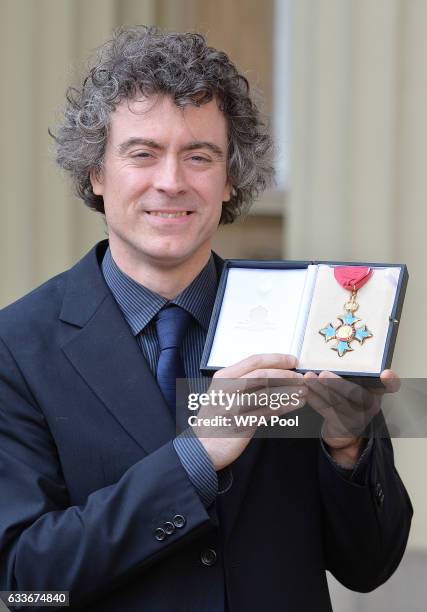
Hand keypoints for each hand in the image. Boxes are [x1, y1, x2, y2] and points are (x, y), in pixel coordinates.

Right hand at [194, 354, 304, 470]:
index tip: (292, 360)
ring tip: (303, 390)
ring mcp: (234, 405)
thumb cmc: (215, 420)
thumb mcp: (222, 394)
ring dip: (289, 390)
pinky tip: (296, 404)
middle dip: (286, 374)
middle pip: (263, 374)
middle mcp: (227, 388)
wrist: (203, 448)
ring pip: (268, 392)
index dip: (276, 359)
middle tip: (301, 377)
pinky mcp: (242, 423)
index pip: (253, 361)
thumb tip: (272, 373)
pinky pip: (269, 411)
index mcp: (223, 377)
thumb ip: (241, 382)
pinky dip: (286, 406)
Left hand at [304, 369, 399, 466]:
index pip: (391, 386)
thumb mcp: (357, 386)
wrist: (344, 429)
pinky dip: (314, 399)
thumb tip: (330, 354)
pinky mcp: (342, 426)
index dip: (390, 381)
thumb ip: (352, 374)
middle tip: (322, 374)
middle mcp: (370, 405)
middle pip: (356, 394)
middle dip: (337, 383)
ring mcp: (357, 418)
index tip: (386, 374)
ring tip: (308, 378)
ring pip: (338, 402)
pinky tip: (305, 390)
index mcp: (376, 391)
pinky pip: (326, 411)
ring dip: (320, 389)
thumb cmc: (349, 399)